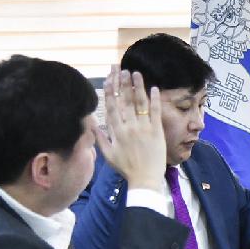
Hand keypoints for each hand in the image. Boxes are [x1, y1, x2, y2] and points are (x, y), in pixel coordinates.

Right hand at [96, 66, 166, 191]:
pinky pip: (155, 112)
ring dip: (137, 86)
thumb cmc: (126, 168)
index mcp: (116, 132)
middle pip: (125, 101)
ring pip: (140, 103)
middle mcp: (129, 128)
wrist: (145, 179)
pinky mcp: (157, 131)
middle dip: (122, 83)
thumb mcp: (108, 154)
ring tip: (136, 73)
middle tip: (121, 69)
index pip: (112, 107)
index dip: (110, 92)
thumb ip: (100, 138)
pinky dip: (155, 100)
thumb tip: (91, 123)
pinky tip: (154, 88)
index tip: (108, 78)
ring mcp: (144, 128)